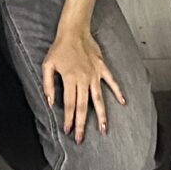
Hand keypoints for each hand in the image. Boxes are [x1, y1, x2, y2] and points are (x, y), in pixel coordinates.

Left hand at [40, 20, 124, 141]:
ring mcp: (94, 74)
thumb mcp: (47, 65)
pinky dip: (118, 92)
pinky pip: (111, 82)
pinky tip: (123, 102)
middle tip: (81, 139)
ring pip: (99, 99)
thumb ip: (48, 85)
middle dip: (82, 124)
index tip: (68, 131)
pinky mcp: (102, 68)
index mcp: (70, 79)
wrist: (74, 30)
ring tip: (103, 129)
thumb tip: (50, 103)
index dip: (68, 119)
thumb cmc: (59, 48)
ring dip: (101, 115)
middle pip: (83, 106)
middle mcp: (84, 79)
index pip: (70, 105)